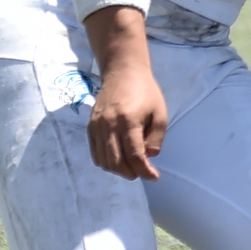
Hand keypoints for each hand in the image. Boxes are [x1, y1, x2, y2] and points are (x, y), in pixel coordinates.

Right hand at [86, 52, 167, 181]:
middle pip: (116, 162)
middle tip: (143, 173)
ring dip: (118, 170)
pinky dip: (106, 162)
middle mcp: (109, 125)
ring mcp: (97, 126)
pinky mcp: (90, 127)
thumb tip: (148, 156)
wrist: (122, 72)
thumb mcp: (160, 114)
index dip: (145, 170)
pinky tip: (118, 160)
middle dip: (131, 173)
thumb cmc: (146, 92)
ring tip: (132, 168)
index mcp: (129, 121)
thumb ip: (156, 138)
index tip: (154, 177)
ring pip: (104, 160)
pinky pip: (95, 152)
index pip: (135, 155)